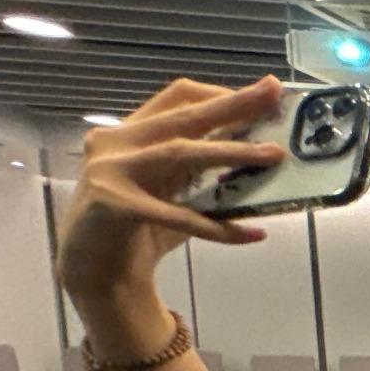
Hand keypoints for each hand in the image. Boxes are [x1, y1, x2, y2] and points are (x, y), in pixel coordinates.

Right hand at [57, 76, 286, 310]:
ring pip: (180, 152)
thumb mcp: (172, 189)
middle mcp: (115, 143)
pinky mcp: (112, 205)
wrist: (96, 276)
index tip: (262, 94)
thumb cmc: (139, 229)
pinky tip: (253, 234)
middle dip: (231, 104)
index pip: (176, 99)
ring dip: (231, 152)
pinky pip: (178, 215)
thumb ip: (200, 166)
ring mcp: (109, 171)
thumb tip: (259, 148)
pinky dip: (218, 227)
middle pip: (182, 116)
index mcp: (129, 133)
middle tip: (272, 94)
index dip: (219, 94)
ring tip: (273, 156)